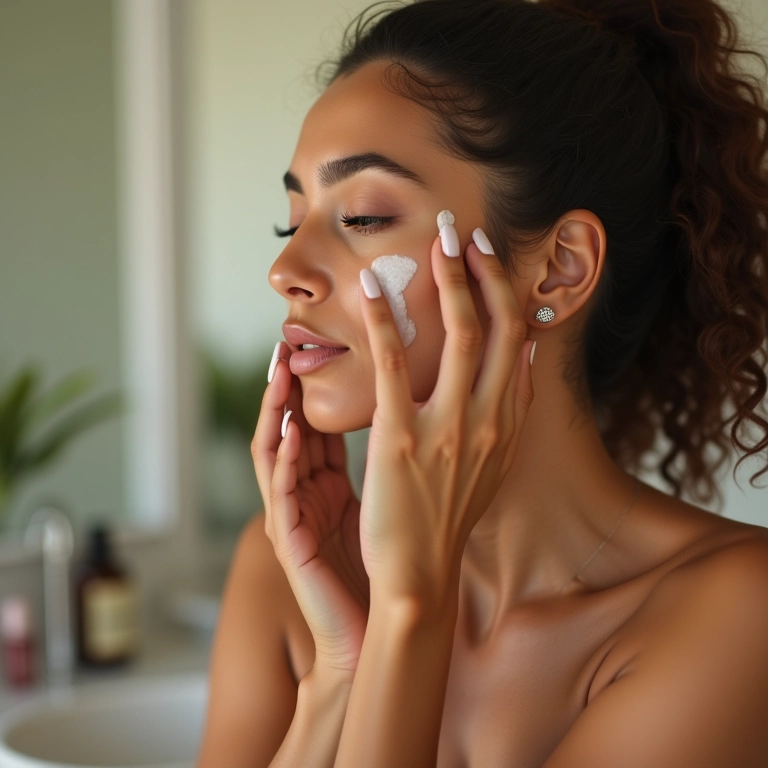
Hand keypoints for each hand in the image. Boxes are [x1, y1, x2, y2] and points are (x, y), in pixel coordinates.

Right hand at [251, 346, 368, 675]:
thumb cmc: (381, 562)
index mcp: (325, 484)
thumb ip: (376, 457)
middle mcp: (303, 495)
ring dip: (275, 413)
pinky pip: (282, 495)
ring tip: (280, 374)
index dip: (310, 387)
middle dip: (285, 388)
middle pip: (287, 429)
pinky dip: (284, 461)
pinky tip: (292, 432)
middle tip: (288, 344)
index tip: (318, 347)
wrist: (380, 624)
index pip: (311, 424)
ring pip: (273, 454)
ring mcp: (292, 517)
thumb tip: (401, 410)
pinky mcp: (290, 543)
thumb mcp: (377, 498)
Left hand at [357, 221, 534, 613]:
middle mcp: (489, 420)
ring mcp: (449, 429)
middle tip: (463, 230)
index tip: (489, 255)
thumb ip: (512, 406)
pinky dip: (382, 320)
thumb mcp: (495, 460)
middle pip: (498, 328)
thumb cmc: (450, 513)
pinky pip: (395, 366)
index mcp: (509, 423)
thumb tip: (524, 350)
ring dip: (450, 281)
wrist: (420, 573)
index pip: (520, 341)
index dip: (507, 291)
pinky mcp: (402, 440)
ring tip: (436, 241)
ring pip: (460, 337)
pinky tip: (368, 287)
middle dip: (484, 271)